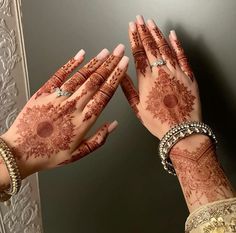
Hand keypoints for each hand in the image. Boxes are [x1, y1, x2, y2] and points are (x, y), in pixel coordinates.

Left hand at [1, 44, 128, 181]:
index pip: (104, 94)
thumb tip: (113, 125)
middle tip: (120, 52)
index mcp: (82, 121)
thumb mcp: (78, 154)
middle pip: (95, 81)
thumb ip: (98, 139)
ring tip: (106, 52)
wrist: (20, 152)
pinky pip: (59, 75)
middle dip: (110, 64)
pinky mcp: (44, 93)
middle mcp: (72, 107)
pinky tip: (80, 55)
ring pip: (81, 76)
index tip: (123, 66)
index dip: (115, 78)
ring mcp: (58, 98)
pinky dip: (71, 64)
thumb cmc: (48, 155)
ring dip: (95, 63)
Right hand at [121, 16, 200, 138]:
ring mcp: (176, 73)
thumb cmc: (158, 122)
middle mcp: (161, 73)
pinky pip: (182, 56)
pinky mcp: (188, 76)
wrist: (181, 130)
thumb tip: (120, 74)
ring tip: (151, 23)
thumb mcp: (137, 108)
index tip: (131, 28)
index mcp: (147, 81)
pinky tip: (172, 35)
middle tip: (139, 19)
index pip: (138, 54)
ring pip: (165, 48)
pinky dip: (177, 44)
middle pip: (151, 47)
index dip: (134, 39)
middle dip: (144, 31)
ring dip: (157, 34)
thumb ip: (128, 89)